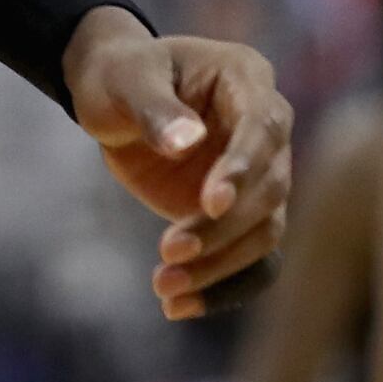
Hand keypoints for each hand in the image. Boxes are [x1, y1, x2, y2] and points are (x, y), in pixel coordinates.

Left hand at [63, 7, 292, 320]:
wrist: (112, 95)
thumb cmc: (120, 74)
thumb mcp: (124, 78)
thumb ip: (154, 108)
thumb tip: (188, 143)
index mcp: (247, 79)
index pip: (262, 129)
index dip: (241, 168)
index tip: (210, 202)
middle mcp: (267, 129)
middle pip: (270, 189)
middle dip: (222, 227)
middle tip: (168, 250)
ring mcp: (258, 174)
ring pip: (264, 231)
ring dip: (220, 265)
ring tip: (164, 287)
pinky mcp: (240, 214)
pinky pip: (250, 260)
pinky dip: (222, 287)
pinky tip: (179, 307)